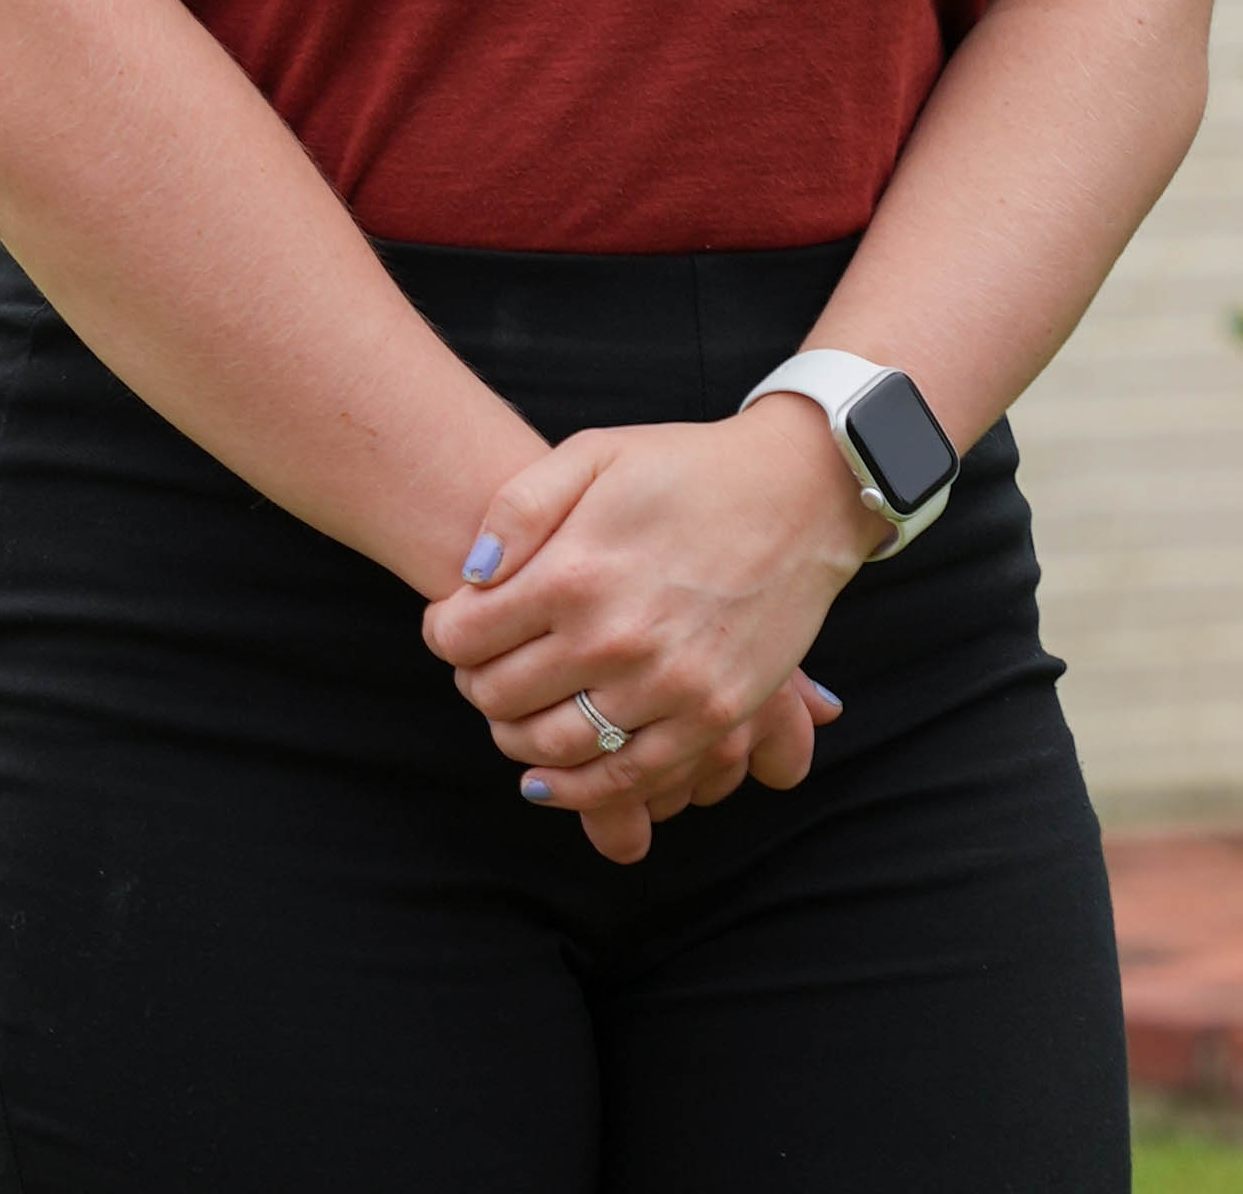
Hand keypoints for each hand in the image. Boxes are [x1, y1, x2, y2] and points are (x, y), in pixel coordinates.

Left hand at [420, 400, 876, 866]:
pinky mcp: (710, 716)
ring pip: (553, 748)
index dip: (444, 633)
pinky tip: (547, 778)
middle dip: (474, 684)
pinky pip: (623, 779)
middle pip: (500, 696)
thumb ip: (519, 508)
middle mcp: (616, 637)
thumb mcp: (595, 452)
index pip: (465, 636)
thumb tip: (470, 577)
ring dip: (514, 738)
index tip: (452, 625)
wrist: (798, 493)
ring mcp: (666, 686)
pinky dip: (574, 790)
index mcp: (577, 570)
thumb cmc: (687, 468)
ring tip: (513, 713)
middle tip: (481, 666)